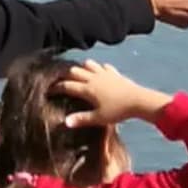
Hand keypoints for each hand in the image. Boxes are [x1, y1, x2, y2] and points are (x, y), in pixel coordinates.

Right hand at [55, 60, 173, 128]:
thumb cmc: (117, 111)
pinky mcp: (114, 73)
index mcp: (87, 89)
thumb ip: (81, 119)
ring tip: (78, 75)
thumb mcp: (98, 118)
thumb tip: (65, 122)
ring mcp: (104, 74)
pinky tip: (99, 72)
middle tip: (61, 81)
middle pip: (74, 72)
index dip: (56, 88)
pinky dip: (98, 68)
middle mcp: (93, 78)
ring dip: (81, 68)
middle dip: (65, 76)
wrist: (138, 101)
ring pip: (88, 65)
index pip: (67, 86)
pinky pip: (103, 66)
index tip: (49, 90)